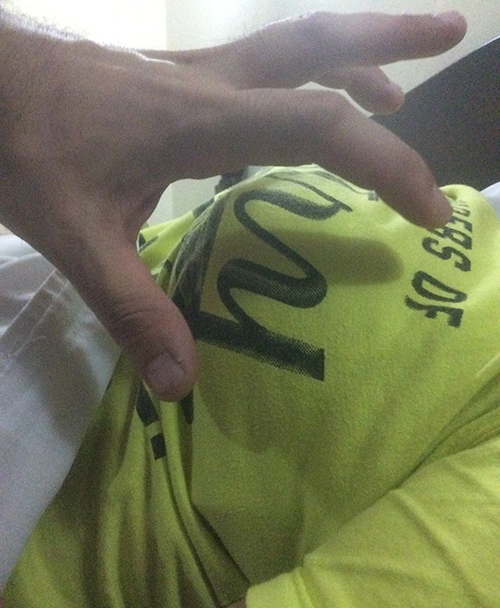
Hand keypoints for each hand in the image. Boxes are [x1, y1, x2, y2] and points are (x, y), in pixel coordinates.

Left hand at [0, 10, 465, 399]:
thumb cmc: (20, 149)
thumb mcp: (75, 238)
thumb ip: (131, 308)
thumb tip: (180, 383)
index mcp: (198, 123)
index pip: (318, 127)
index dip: (385, 161)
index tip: (428, 208)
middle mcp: (210, 83)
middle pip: (318, 43)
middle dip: (393, 38)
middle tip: (456, 31)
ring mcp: (193, 70)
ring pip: (291, 42)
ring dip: (355, 53)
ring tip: (398, 91)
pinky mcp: (175, 74)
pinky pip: (259, 65)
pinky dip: (300, 79)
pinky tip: (302, 106)